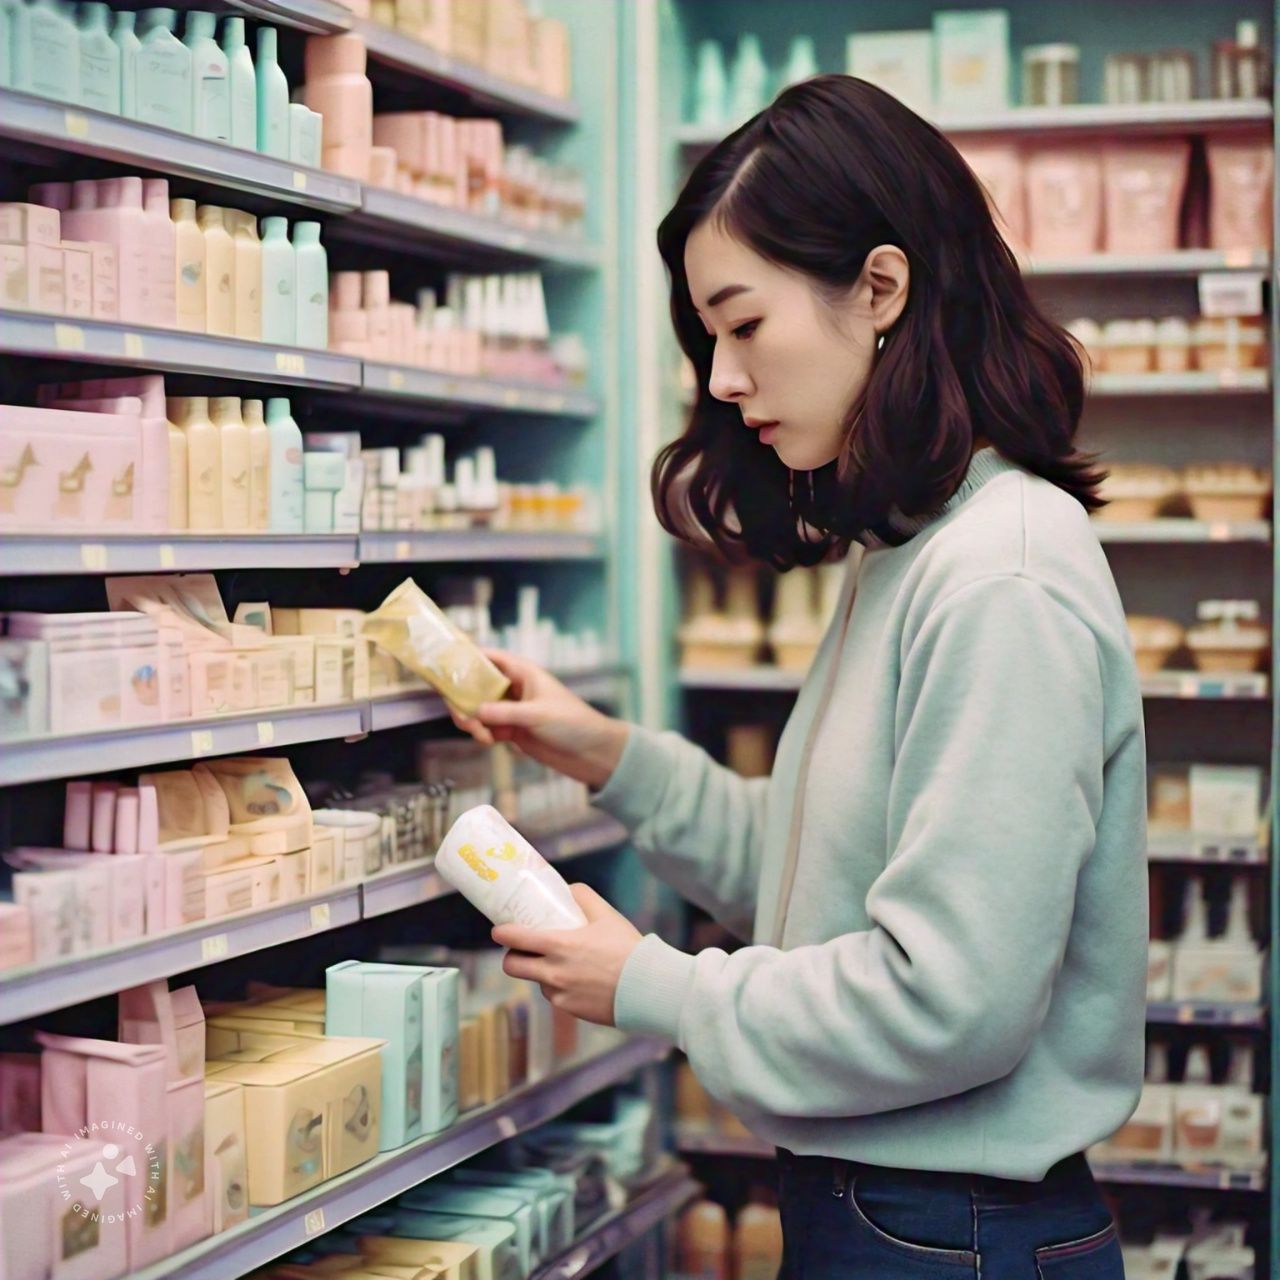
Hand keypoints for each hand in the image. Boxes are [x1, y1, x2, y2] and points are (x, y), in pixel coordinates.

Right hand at [449, 649, 628, 790]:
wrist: (591, 752)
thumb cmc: (573, 723)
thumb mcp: (537, 715)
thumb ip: (505, 713)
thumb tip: (475, 711)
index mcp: (523, 672)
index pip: (489, 658)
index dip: (467, 657)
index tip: (444, 663)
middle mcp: (514, 689)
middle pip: (476, 686)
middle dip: (464, 700)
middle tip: (463, 716)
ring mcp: (512, 710)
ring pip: (478, 710)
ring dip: (471, 721)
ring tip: (481, 735)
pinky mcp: (512, 731)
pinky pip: (486, 728)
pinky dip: (481, 734)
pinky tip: (488, 742)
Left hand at [493, 884, 642, 1026]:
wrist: (647, 987)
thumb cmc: (627, 948)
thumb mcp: (606, 915)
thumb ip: (583, 897)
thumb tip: (568, 889)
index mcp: (558, 945)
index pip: (515, 939)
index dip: (502, 933)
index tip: (499, 930)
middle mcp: (553, 972)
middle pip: (512, 966)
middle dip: (512, 957)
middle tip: (523, 950)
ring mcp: (560, 993)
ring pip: (536, 982)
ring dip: (540, 973)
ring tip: (561, 964)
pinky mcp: (570, 1009)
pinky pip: (555, 996)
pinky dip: (560, 988)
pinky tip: (578, 980)